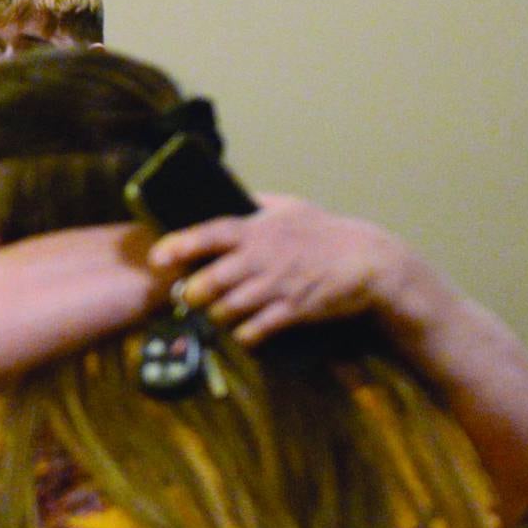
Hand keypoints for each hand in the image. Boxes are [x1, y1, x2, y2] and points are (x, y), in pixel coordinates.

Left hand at [149, 195, 404, 345]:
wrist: (369, 261)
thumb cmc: (323, 232)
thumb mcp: (289, 207)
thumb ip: (254, 203)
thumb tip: (225, 192)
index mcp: (256, 230)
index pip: (209, 234)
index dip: (179, 245)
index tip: (158, 256)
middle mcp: (261, 258)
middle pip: (209, 281)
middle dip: (192, 293)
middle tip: (189, 294)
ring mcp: (276, 286)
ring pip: (227, 309)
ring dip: (215, 315)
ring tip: (215, 313)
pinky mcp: (293, 311)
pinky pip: (255, 330)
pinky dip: (243, 335)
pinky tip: (243, 331)